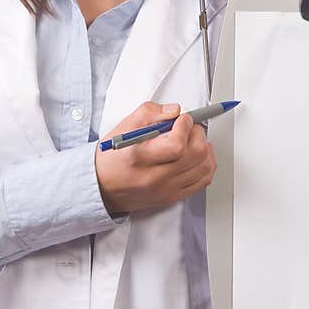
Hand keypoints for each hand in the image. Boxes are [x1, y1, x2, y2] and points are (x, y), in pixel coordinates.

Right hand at [95, 102, 216, 214]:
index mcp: (140, 157)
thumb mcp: (124, 127)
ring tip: (195, 141)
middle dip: (198, 134)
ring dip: (206, 149)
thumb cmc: (111, 157)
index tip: (182, 119)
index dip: (185, 126)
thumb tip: (175, 111)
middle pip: (195, 155)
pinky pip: (201, 182)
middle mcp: (154, 177)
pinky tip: (198, 157)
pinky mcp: (171, 197)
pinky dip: (206, 166)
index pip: (177, 144)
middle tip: (190, 127)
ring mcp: (165, 189)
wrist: (101, 186)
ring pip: (204, 168)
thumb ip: (150, 113)